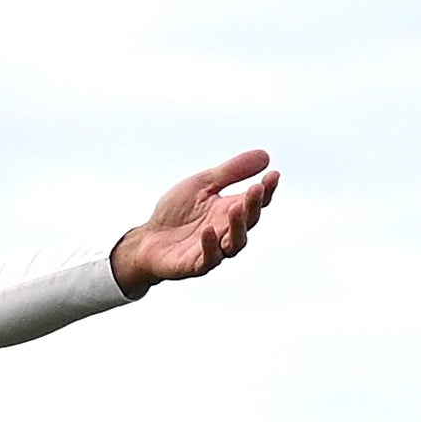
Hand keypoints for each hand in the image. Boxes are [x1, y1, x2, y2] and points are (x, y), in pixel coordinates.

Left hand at [111, 150, 279, 297]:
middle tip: (255, 189)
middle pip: (248, 222)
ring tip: (236, 208)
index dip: (266, 190)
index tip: (273, 174)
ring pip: (234, 243)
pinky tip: (208, 230)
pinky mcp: (194, 265)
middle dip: (253, 206)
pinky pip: (208, 259)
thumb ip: (230, 172)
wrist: (147, 239)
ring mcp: (213, 250)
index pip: (255, 202)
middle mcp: (226, 232)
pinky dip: (210, 246)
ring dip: (237, 227)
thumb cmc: (176, 212)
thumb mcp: (202, 185)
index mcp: (230, 211)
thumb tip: (265, 156)